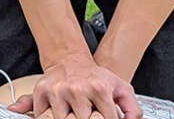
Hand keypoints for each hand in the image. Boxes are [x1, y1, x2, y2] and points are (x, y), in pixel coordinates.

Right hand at [9, 53, 140, 118]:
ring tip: (74, 114)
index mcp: (98, 89)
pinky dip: (48, 117)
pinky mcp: (41, 92)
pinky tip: (59, 114)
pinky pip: (42, 116)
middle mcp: (77, 89)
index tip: (101, 116)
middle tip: (86, 114)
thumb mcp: (121, 89)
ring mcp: (57, 91)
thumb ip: (132, 109)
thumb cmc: (96, 79)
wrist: (70, 61)